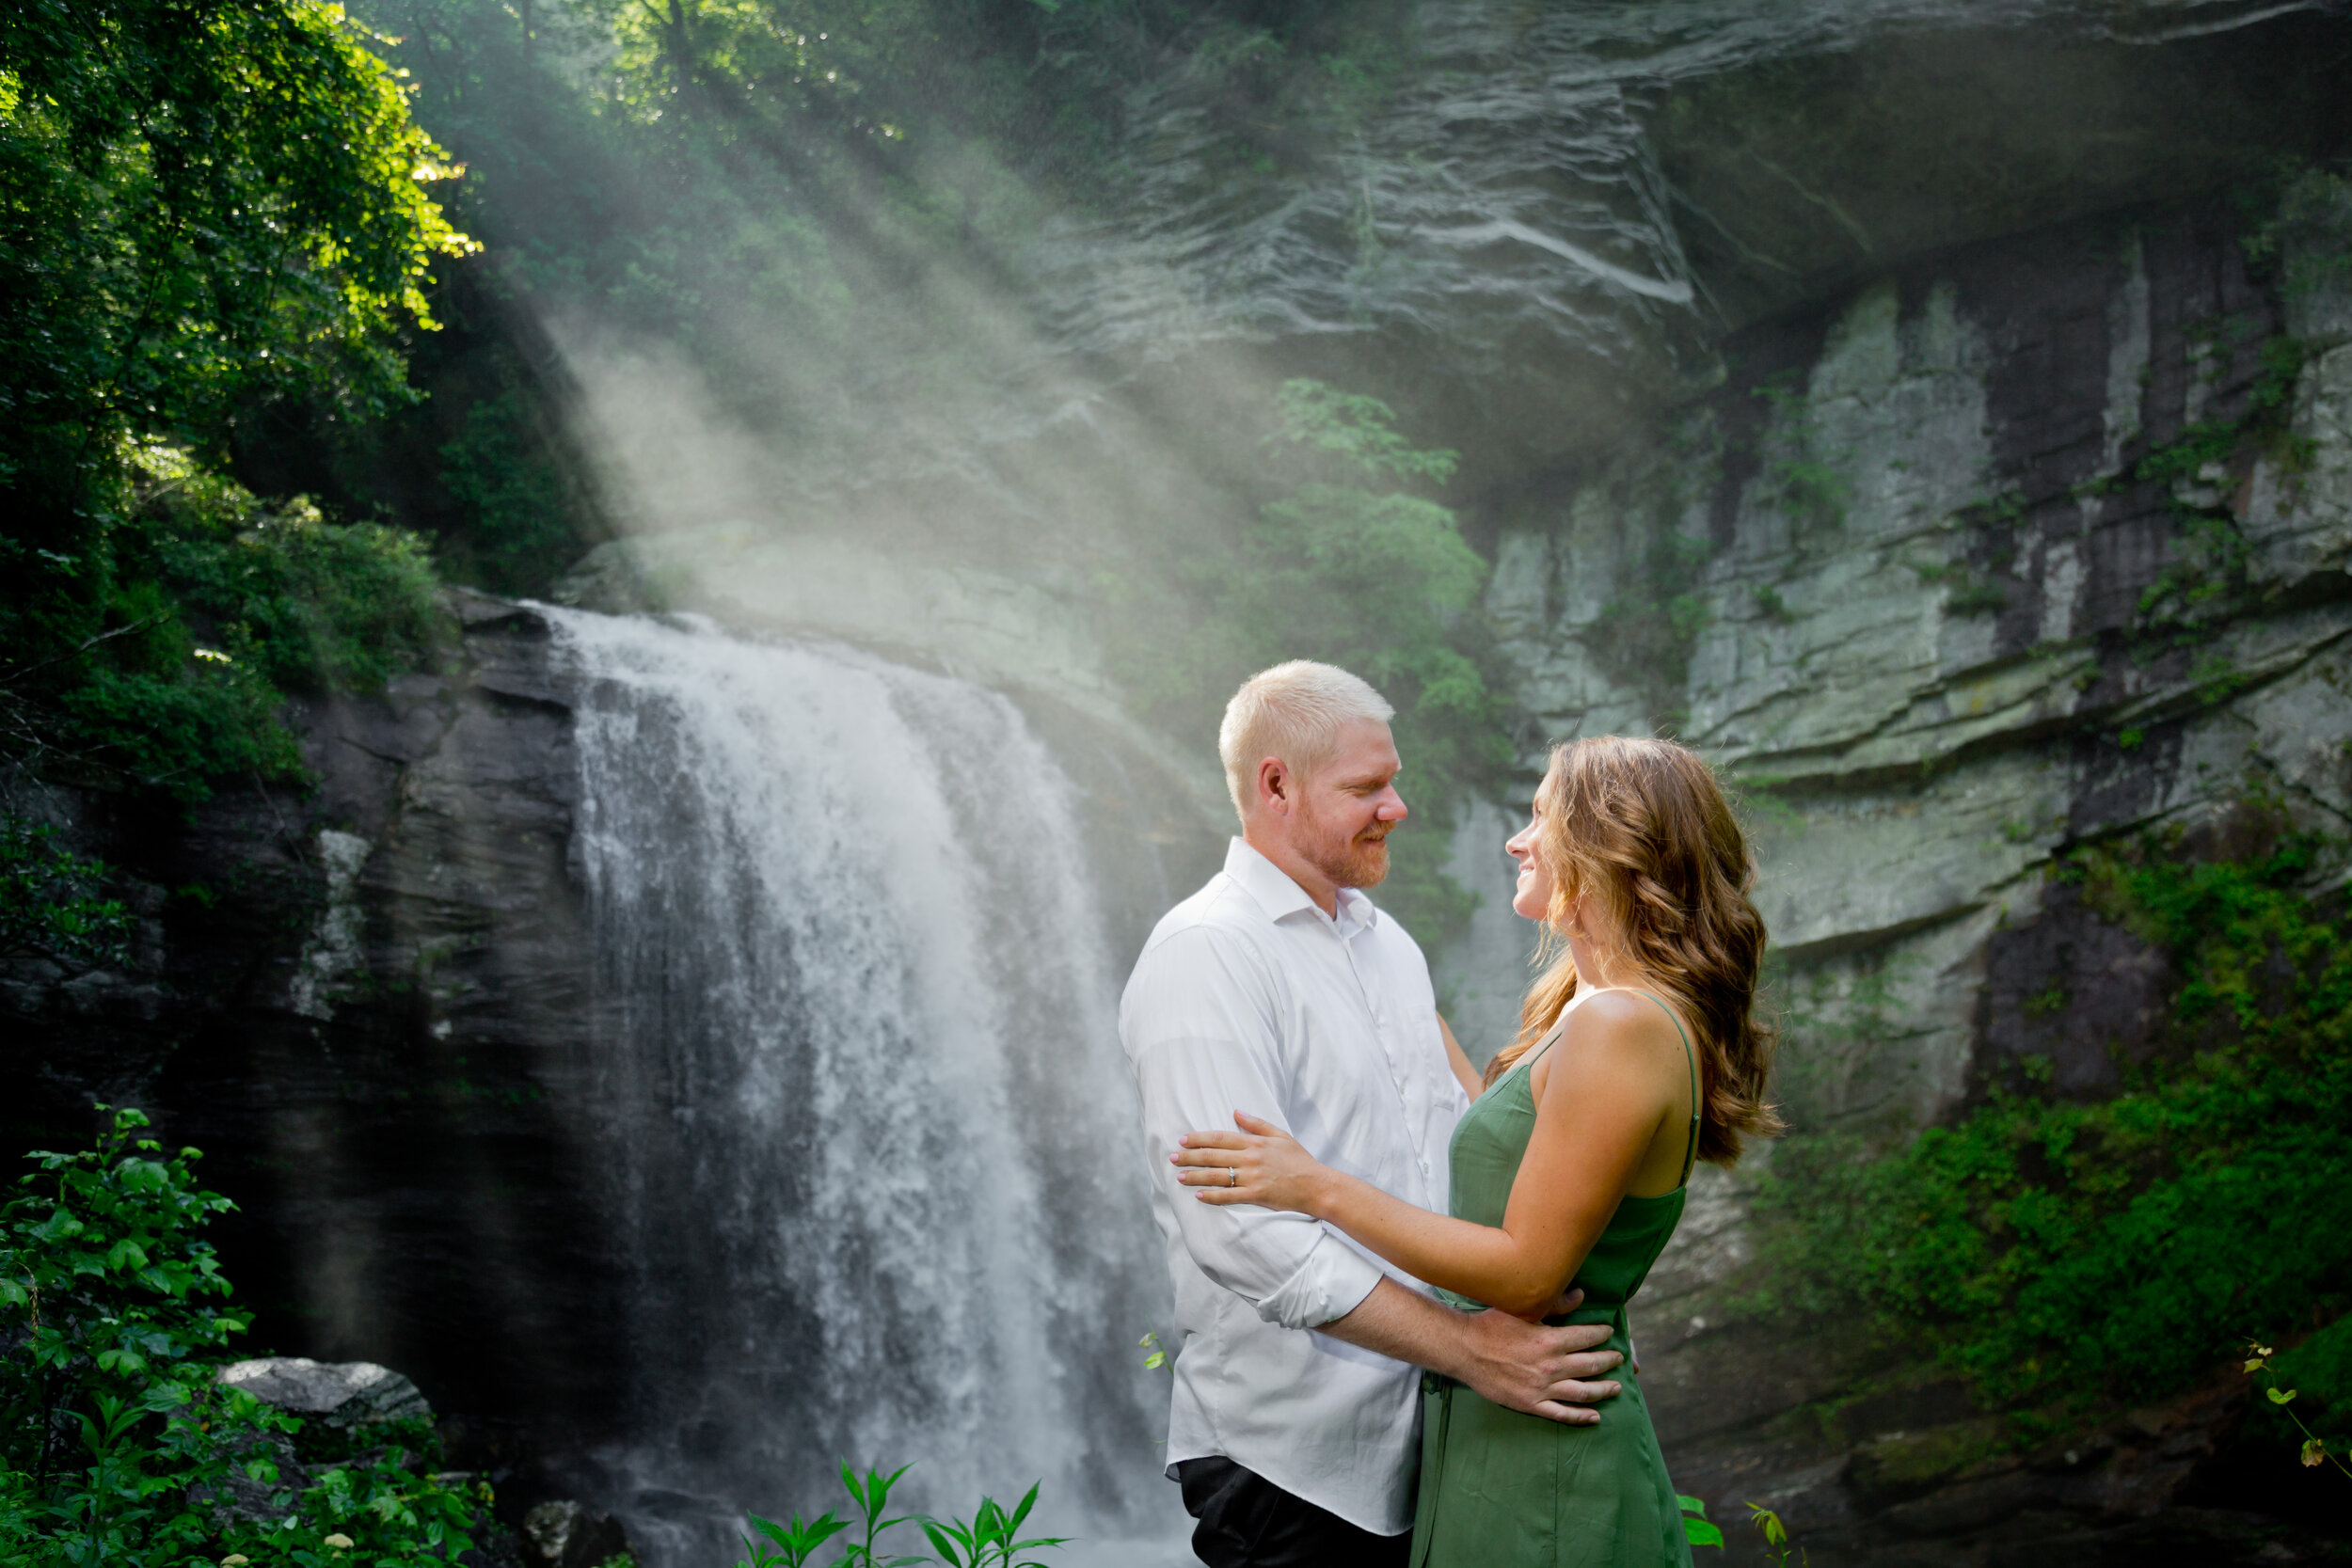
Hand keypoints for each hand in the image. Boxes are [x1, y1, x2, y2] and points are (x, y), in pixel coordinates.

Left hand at [1173, 1113, 1330, 1214]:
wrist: (1317, 1186)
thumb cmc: (1300, 1161)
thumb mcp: (1281, 1136)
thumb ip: (1257, 1124)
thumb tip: (1236, 1111)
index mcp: (1255, 1143)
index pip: (1220, 1138)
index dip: (1199, 1138)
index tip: (1183, 1140)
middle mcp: (1250, 1158)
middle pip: (1213, 1156)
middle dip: (1189, 1156)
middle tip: (1172, 1157)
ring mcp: (1252, 1177)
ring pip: (1216, 1176)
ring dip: (1195, 1176)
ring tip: (1179, 1176)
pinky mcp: (1256, 1196)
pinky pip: (1229, 1196)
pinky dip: (1212, 1196)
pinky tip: (1199, 1196)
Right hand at [1444, 1293, 1623, 1424]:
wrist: (1465, 1351)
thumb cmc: (1491, 1326)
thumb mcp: (1522, 1309)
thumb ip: (1555, 1304)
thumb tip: (1581, 1296)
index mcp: (1550, 1340)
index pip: (1587, 1337)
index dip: (1601, 1335)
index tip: (1608, 1333)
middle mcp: (1551, 1366)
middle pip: (1590, 1365)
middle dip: (1609, 1361)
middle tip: (1619, 1359)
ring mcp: (1542, 1388)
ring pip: (1582, 1392)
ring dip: (1603, 1390)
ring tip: (1616, 1388)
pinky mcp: (1531, 1404)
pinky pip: (1562, 1414)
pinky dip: (1581, 1416)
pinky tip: (1594, 1416)